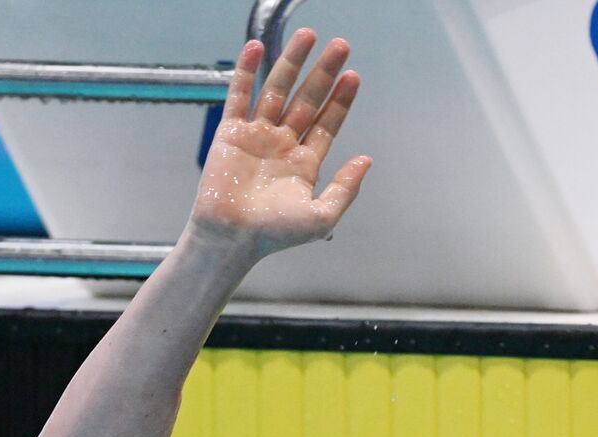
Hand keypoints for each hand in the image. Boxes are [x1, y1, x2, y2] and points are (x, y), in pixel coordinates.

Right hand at [189, 30, 371, 257]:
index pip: (327, 124)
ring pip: (277, 90)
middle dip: (323, 72)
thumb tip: (367, 160)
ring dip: (292, 62)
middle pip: (307, 100)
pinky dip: (246, 71)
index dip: (340, 100)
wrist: (232, 239)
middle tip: (341, 45)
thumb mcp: (322, 217)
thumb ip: (346, 188)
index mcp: (304, 164)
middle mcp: (282, 145)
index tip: (353, 76)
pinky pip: (239, 96)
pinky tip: (257, 47)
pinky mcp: (230, 133)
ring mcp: (256, 137)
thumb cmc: (275, 235)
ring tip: (308, 35)